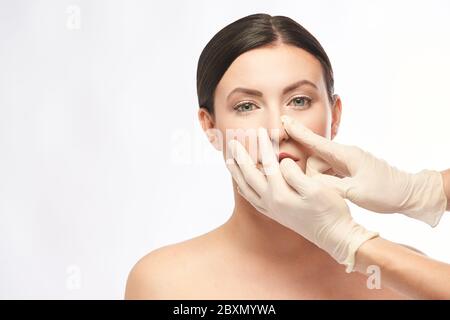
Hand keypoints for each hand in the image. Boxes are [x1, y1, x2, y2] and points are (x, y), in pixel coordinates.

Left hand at [225, 127, 377, 272]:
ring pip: (247, 188)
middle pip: (250, 175)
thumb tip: (282, 163)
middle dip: (240, 157)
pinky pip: (253, 200)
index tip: (259, 130)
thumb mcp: (316, 189)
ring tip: (229, 161)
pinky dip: (244, 190)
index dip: (263, 145)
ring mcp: (272, 210)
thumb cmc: (330, 211)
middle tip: (232, 142)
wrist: (335, 237)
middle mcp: (271, 202)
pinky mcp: (276, 215)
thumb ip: (294, 174)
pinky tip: (241, 186)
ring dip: (237, 173)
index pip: (267, 163)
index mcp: (280, 193)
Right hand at [281, 115, 447, 226]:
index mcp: (346, 155)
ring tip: (337, 194)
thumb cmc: (386, 192)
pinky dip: (326, 181)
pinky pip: (329, 173)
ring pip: (320, 168)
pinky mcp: (348, 171)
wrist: (410, 194)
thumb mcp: (356, 192)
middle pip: (314, 160)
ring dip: (321, 181)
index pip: (315, 142)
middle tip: (328, 189)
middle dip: (312, 174)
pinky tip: (332, 192)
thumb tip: (308, 181)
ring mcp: (346, 162)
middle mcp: (344, 155)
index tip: (283, 121)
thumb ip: (329, 186)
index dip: (297, 132)